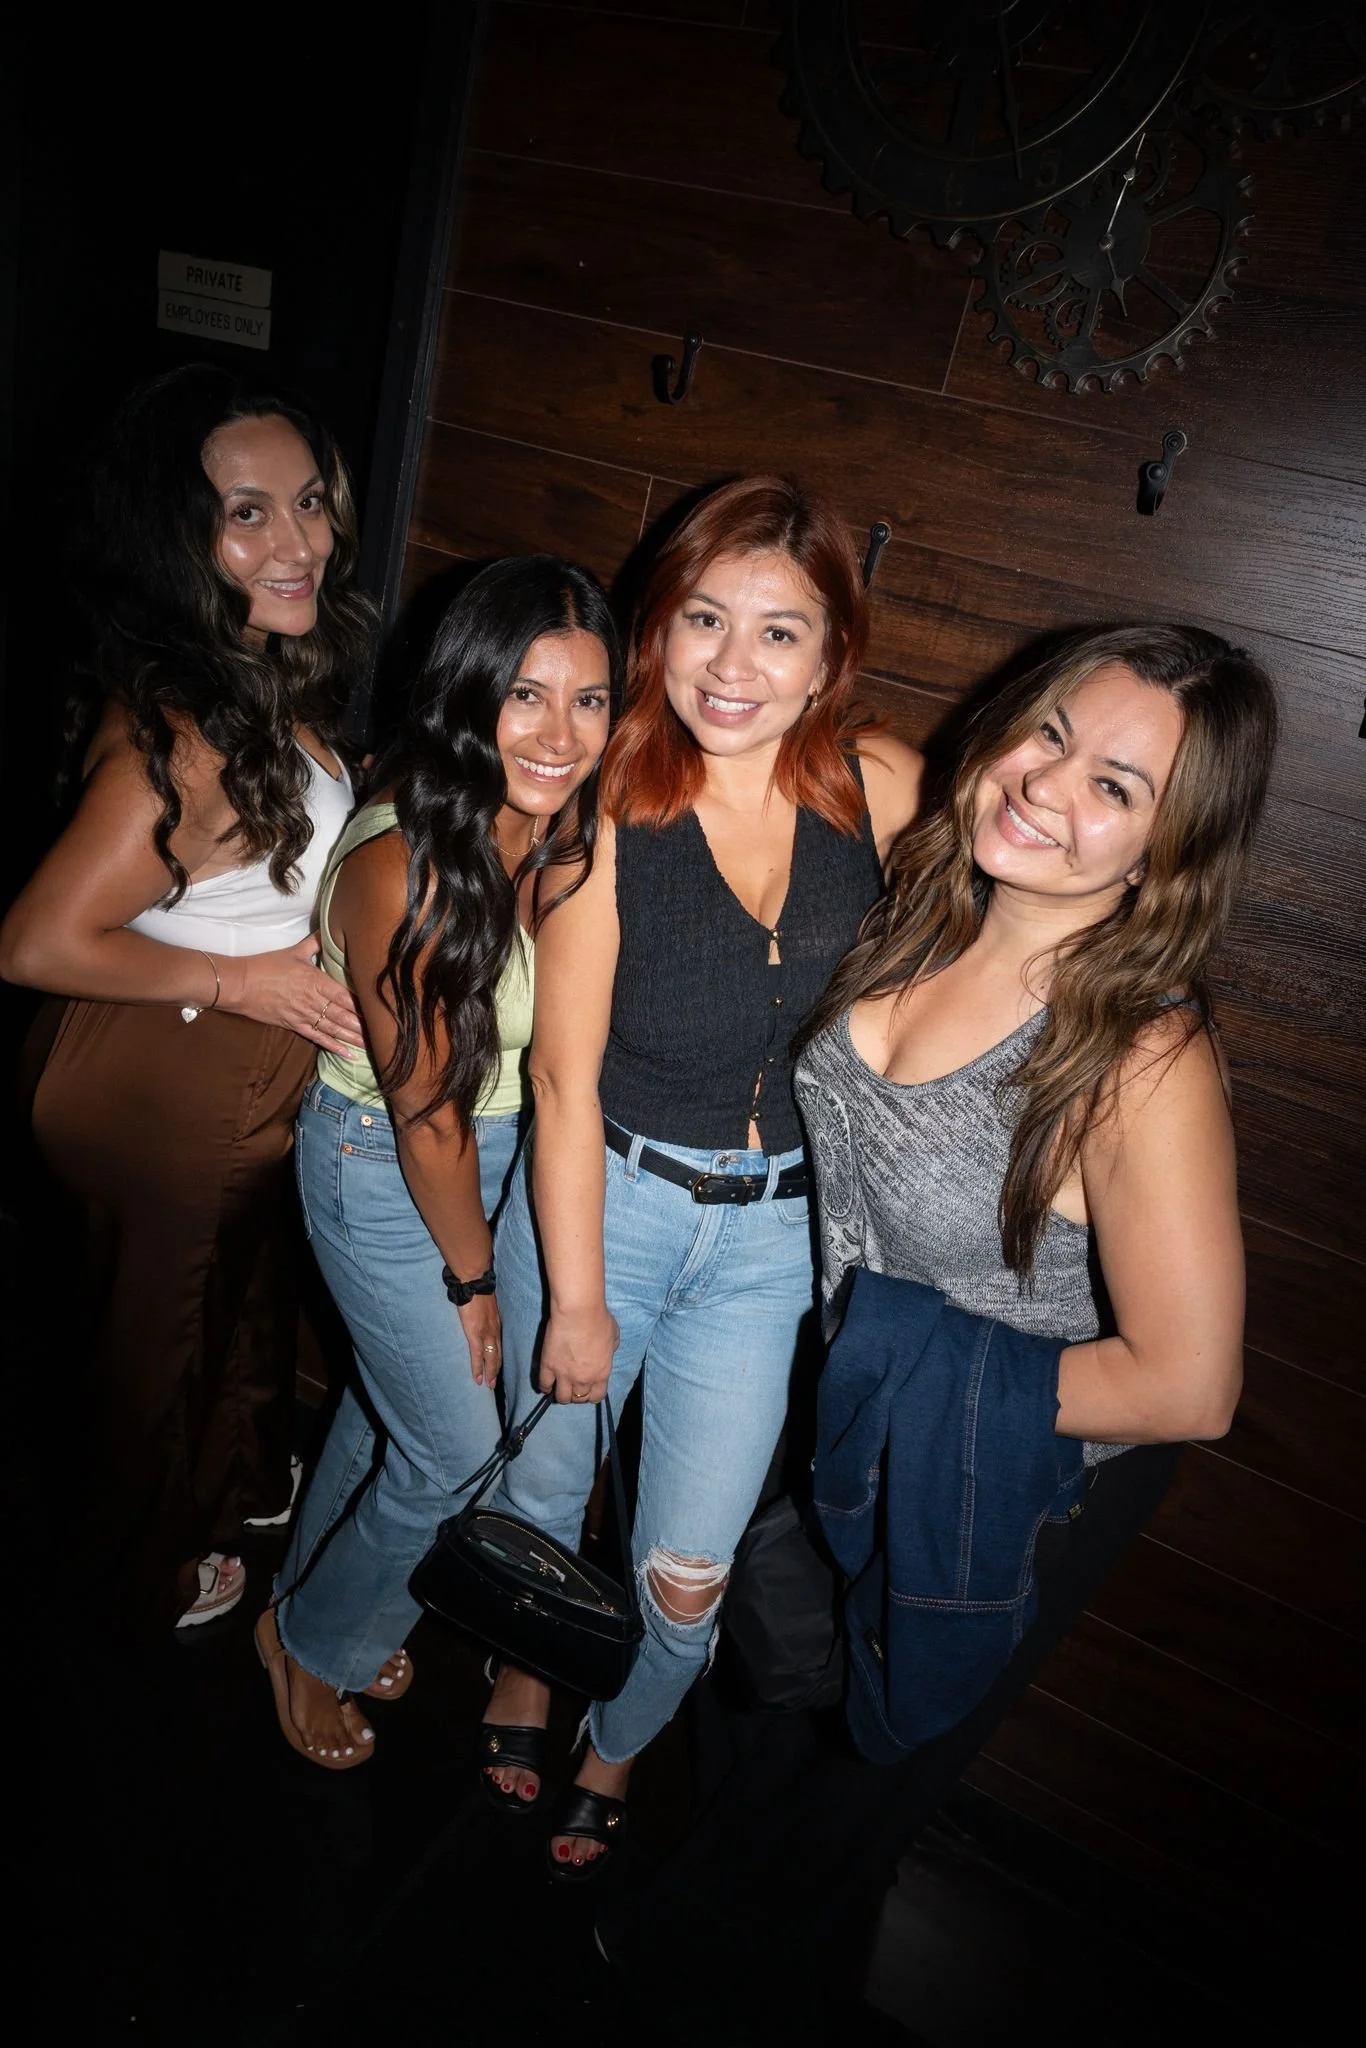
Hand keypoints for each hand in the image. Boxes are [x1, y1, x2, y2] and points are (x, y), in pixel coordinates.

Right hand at [223, 934, 365, 1056]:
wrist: (240, 984)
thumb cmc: (266, 966)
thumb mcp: (293, 952)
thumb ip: (314, 944)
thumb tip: (327, 932)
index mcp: (316, 981)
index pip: (345, 995)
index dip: (362, 1004)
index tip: (379, 1010)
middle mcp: (313, 1000)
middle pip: (343, 1015)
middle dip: (363, 1025)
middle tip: (382, 1034)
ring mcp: (303, 1015)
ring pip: (334, 1029)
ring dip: (352, 1037)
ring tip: (371, 1045)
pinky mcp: (294, 1025)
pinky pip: (317, 1037)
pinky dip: (333, 1046)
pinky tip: (347, 1053)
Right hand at [458, 1292, 501, 1387]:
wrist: (473, 1284)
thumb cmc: (477, 1291)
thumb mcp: (486, 1305)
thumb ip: (486, 1314)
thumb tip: (482, 1317)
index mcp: (496, 1324)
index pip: (499, 1345)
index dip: (499, 1358)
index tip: (498, 1368)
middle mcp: (494, 1331)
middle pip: (497, 1355)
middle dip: (496, 1370)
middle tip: (494, 1383)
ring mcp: (485, 1334)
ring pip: (490, 1358)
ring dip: (490, 1373)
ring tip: (488, 1385)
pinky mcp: (475, 1334)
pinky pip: (477, 1356)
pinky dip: (477, 1368)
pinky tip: (477, 1378)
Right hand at [538, 1304, 617, 1405]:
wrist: (578, 1310)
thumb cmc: (599, 1319)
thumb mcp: (614, 1336)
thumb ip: (610, 1350)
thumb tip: (605, 1352)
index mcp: (601, 1373)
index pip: (597, 1396)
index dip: (592, 1394)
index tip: (589, 1388)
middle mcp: (583, 1378)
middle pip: (579, 1398)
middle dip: (577, 1394)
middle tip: (573, 1385)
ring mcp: (564, 1374)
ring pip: (562, 1397)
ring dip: (562, 1394)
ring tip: (560, 1386)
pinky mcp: (548, 1366)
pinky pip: (544, 1384)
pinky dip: (545, 1387)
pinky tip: (547, 1384)